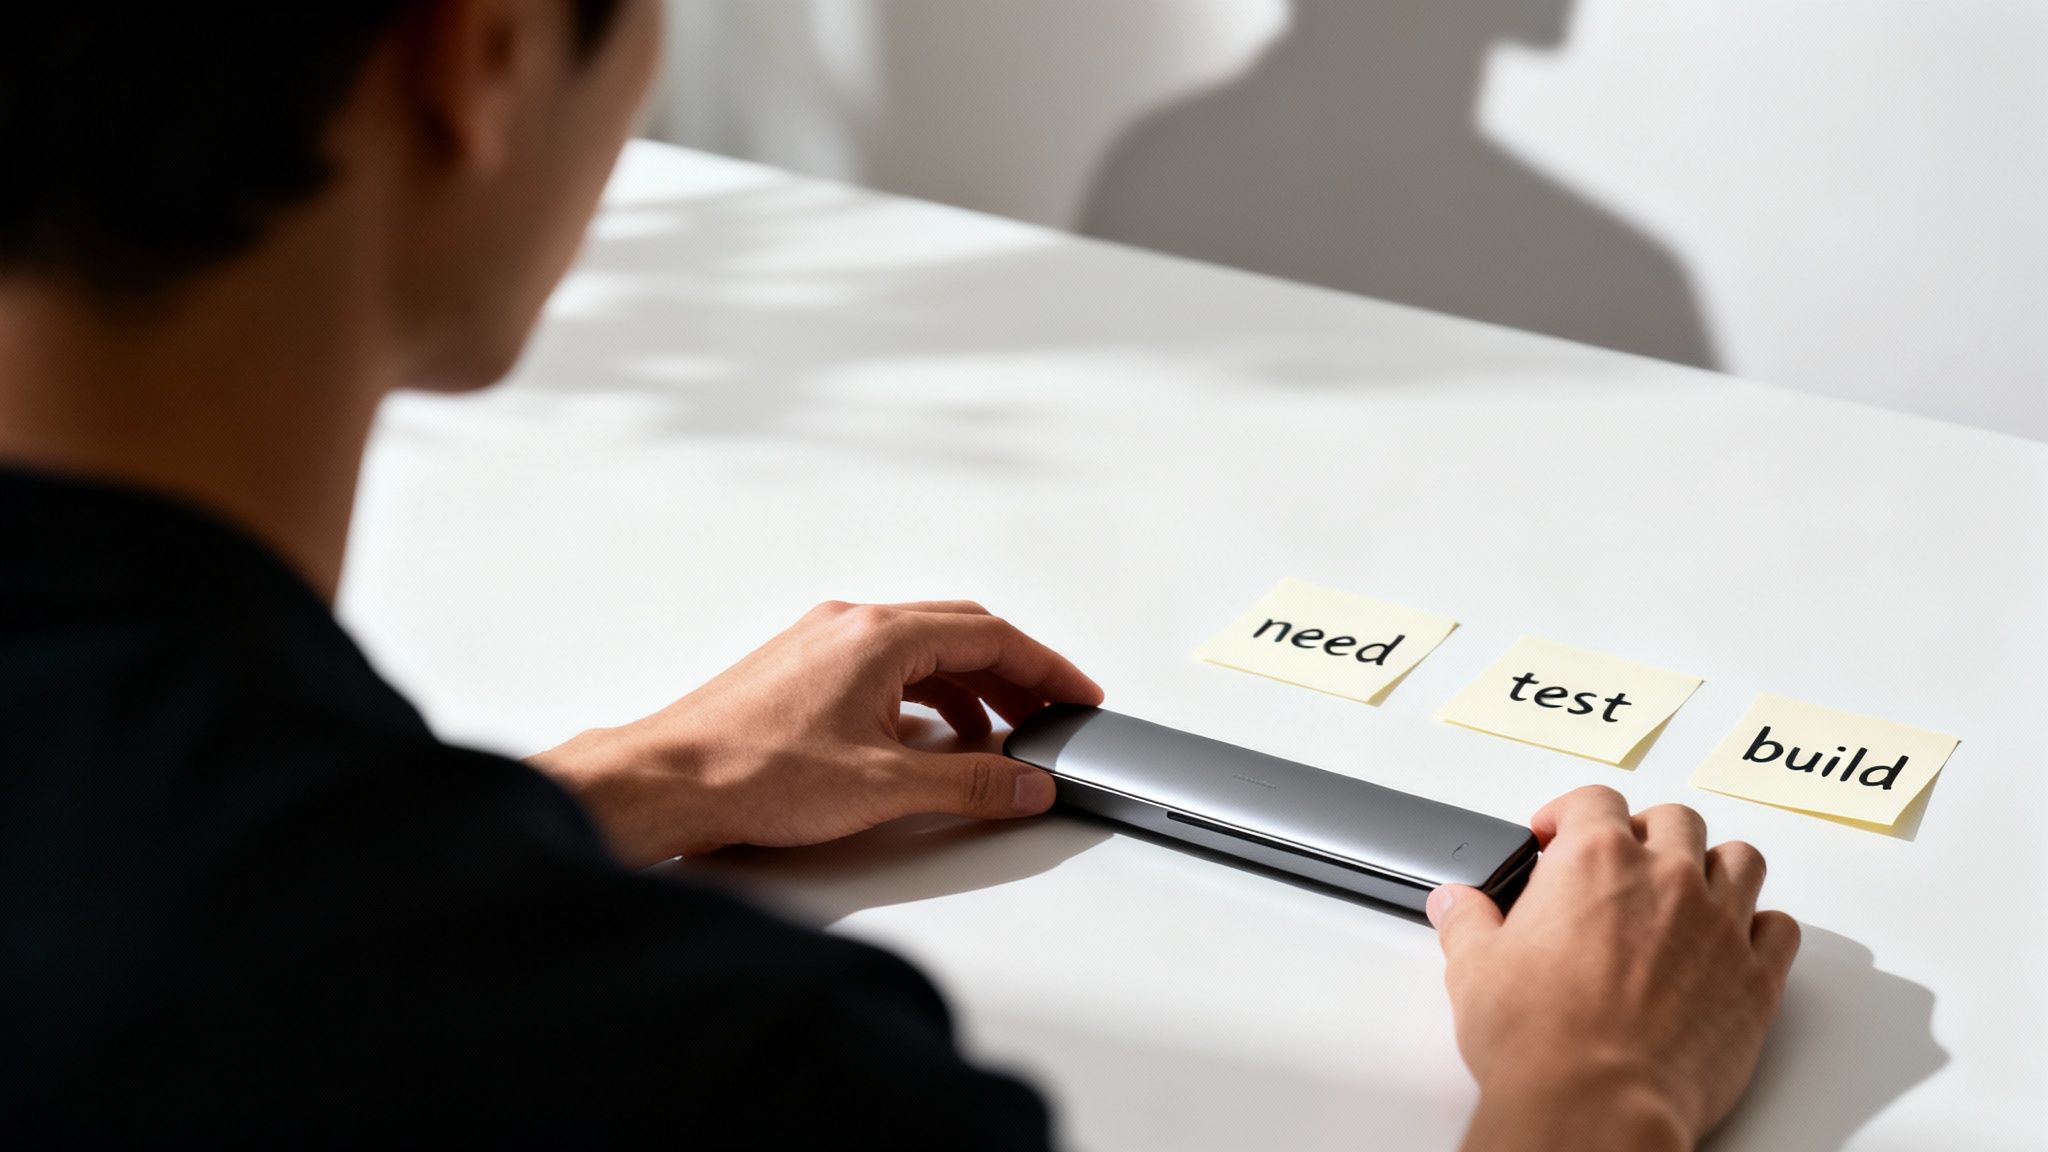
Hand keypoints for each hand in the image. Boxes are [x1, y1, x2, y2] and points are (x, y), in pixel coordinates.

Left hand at [530, 600, 1102, 867]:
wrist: (665, 782)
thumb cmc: (751, 772)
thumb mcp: (884, 786)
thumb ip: (970, 782)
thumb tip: (1028, 784)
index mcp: (880, 635)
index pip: (992, 636)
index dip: (1047, 669)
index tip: (1079, 697)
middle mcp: (851, 625)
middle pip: (961, 633)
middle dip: (1015, 675)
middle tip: (1050, 715)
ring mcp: (822, 644)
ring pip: (922, 651)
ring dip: (969, 688)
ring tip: (998, 738)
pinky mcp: (800, 670)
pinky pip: (885, 669)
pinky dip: (924, 697)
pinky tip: (929, 741)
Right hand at [1430, 786, 1800, 1151]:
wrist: (1598, 1104)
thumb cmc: (1541, 1039)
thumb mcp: (1475, 969)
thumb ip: (1468, 923)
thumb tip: (1456, 904)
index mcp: (1595, 860)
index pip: (1595, 800)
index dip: (1570, 813)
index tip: (1555, 836)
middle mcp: (1666, 878)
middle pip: (1675, 820)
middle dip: (1646, 832)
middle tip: (1621, 863)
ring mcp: (1720, 926)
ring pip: (1740, 860)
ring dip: (1713, 866)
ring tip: (1687, 891)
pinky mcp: (1756, 980)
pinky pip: (1780, 929)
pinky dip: (1760, 927)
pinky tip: (1733, 942)